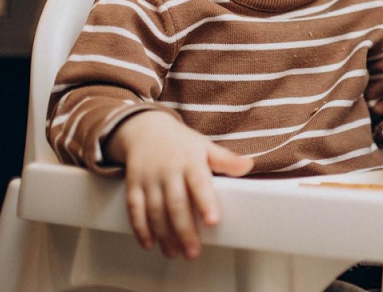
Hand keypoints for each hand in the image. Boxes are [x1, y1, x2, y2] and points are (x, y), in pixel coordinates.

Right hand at [104, 110, 254, 258]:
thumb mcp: (205, 147)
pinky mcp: (133, 186)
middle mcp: (168, 171)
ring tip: (174, 253)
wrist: (146, 130)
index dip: (206, 202)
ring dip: (164, 235)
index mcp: (190, 161)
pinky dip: (140, 228)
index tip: (213, 221)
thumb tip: (249, 166)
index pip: (199, 183)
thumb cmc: (181, 144)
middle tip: (193, 252)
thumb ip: (226, 160)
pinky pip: (134, 209)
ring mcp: (149, 179)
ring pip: (155, 211)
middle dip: (184, 230)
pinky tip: (149, 244)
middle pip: (176, 204)